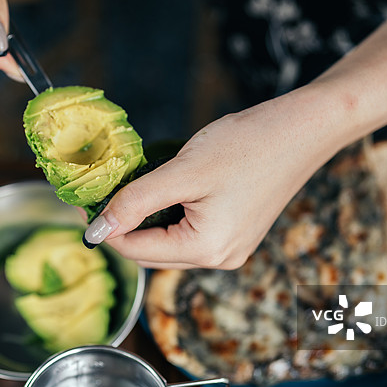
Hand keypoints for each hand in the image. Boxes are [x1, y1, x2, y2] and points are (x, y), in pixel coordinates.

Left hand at [85, 89, 341, 269]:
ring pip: (168, 243)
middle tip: (103, 191)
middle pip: (150, 252)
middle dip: (123, 225)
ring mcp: (230, 248)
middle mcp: (220, 259)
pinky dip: (168, 215)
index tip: (83, 201)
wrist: (303, 128)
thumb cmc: (249, 145)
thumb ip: (136, 201)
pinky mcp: (236, 233)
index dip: (104, 227)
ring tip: (135, 185)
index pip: (135, 251)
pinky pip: (188, 233)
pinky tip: (165, 189)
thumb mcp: (183, 171)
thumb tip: (98, 229)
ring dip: (145, 220)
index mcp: (206, 250)